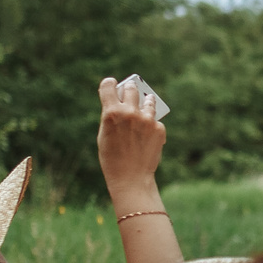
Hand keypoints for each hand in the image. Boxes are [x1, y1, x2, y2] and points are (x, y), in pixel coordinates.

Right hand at [95, 77, 166, 191]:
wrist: (131, 178)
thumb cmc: (112, 158)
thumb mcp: (104, 135)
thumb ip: (111, 116)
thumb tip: (120, 102)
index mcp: (111, 112)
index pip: (109, 85)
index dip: (110, 84)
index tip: (112, 85)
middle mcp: (129, 112)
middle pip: (131, 89)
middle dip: (130, 90)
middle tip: (130, 91)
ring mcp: (146, 119)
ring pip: (148, 100)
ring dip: (146, 101)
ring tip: (146, 101)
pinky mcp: (159, 128)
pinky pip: (155, 120)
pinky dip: (152, 124)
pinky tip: (148, 134)